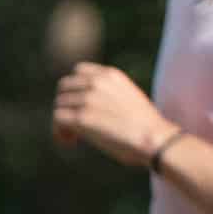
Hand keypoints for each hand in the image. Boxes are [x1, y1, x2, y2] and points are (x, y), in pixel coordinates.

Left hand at [50, 64, 173, 168]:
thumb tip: (93, 107)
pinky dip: (59, 133)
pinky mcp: (81, 117)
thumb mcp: (129, 98)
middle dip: (65, 105)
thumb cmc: (147, 127)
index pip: (78, 71)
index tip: (78, 105)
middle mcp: (97, 82)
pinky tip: (70, 142)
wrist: (155, 139)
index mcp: (111, 75)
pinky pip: (57, 120)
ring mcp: (88, 99)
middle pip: (64, 88)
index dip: (73, 89)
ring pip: (59, 105)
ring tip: (73, 137)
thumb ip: (110, 95)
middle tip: (73, 124)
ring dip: (62, 123)